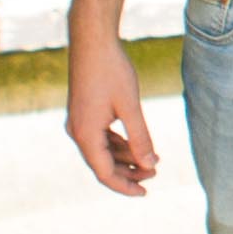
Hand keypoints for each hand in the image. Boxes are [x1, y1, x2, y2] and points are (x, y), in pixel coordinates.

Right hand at [69, 30, 156, 199]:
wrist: (92, 40)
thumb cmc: (112, 70)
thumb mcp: (130, 106)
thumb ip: (140, 137)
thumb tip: (150, 164)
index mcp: (85, 134)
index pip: (104, 173)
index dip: (125, 186)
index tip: (146, 193)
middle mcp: (77, 132)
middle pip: (103, 165)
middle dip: (129, 173)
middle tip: (155, 174)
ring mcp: (79, 122)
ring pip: (103, 151)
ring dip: (126, 158)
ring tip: (152, 160)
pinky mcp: (84, 113)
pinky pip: (101, 138)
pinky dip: (119, 144)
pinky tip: (137, 144)